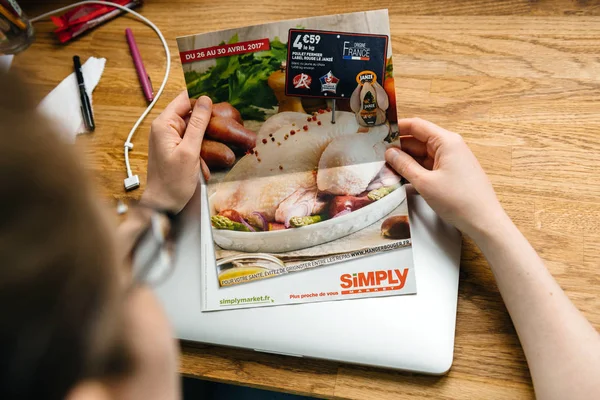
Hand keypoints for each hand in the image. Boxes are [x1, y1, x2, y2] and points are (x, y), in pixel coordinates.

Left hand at [142, 91, 211, 212]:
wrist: (163, 205)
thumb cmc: (173, 182)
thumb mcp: (189, 151)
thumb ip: (198, 124)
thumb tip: (206, 100)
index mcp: (164, 124)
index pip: (184, 99)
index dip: (202, 99)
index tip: (220, 104)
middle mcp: (165, 128)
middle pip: (190, 113)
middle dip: (207, 119)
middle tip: (225, 125)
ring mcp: (170, 139)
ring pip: (194, 127)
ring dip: (207, 136)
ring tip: (217, 145)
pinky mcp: (176, 149)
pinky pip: (192, 140)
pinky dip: (202, 147)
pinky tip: (206, 160)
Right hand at [385, 118, 505, 237]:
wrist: (484, 222)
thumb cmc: (459, 201)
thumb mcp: (425, 183)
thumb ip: (404, 165)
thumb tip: (390, 153)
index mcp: (446, 142)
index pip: (417, 126)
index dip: (397, 128)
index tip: (379, 132)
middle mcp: (451, 147)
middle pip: (419, 140)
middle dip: (399, 147)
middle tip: (377, 155)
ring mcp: (452, 161)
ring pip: (423, 155)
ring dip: (406, 161)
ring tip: (386, 168)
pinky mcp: (452, 174)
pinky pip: (430, 166)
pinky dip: (416, 170)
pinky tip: (402, 178)